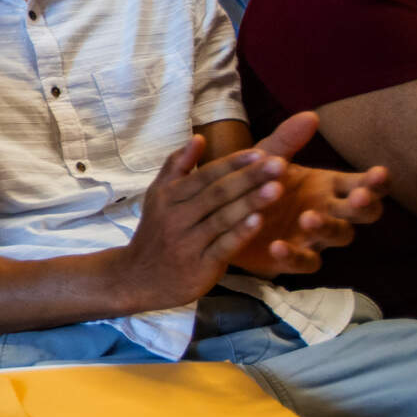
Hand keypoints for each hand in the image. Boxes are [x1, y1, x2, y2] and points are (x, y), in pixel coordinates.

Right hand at [114, 136, 289, 309]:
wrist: (137, 278)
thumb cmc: (156, 233)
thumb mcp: (157, 196)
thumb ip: (177, 166)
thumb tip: (197, 138)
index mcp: (169, 196)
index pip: (206, 175)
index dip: (233, 163)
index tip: (260, 153)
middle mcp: (176, 216)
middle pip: (217, 193)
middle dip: (249, 178)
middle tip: (279, 164)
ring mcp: (188, 242)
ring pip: (222, 218)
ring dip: (250, 202)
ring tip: (278, 188)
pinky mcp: (199, 265)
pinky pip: (222, 246)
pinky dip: (240, 233)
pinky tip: (260, 221)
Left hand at [229, 112, 389, 275]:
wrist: (225, 212)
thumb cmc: (256, 180)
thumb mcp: (266, 158)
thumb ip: (286, 140)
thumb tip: (311, 115)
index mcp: (330, 184)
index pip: (366, 183)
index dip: (377, 181)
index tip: (378, 173)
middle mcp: (330, 210)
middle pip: (365, 212)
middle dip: (366, 205)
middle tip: (358, 198)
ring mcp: (316, 236)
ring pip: (340, 235)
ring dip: (329, 226)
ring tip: (309, 216)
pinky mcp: (295, 257)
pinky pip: (306, 261)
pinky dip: (295, 255)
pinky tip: (278, 245)